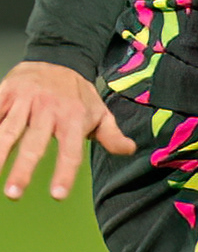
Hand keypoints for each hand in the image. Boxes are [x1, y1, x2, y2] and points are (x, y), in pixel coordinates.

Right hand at [0, 60, 135, 199]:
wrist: (58, 57)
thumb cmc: (78, 94)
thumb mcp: (100, 112)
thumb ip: (112, 135)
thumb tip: (130, 150)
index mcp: (73, 118)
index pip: (71, 151)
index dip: (65, 173)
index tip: (57, 195)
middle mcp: (48, 110)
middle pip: (34, 144)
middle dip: (23, 169)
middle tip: (14, 194)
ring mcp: (25, 100)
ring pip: (7, 129)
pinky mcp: (6, 92)